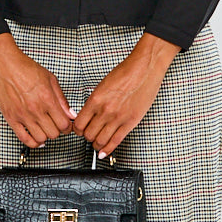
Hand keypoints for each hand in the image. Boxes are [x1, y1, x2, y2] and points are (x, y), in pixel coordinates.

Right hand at [0, 32, 74, 147]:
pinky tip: (36, 138)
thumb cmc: (25, 69)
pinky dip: (32, 142)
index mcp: (47, 99)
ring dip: (45, 136)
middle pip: (54, 133)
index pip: (64, 124)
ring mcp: (23, 116)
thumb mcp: (50, 79)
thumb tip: (71, 113)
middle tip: (56, 125)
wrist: (4, 65)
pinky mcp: (11, 118)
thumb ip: (62, 99)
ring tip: (45, 129)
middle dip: (58, 131)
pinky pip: (24, 138)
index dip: (68, 127)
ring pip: (41, 138)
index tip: (66, 125)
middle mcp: (35, 109)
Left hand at [73, 32, 179, 154]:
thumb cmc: (126, 73)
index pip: (79, 124)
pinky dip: (108, 149)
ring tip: (96, 143)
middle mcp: (105, 110)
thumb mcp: (103, 85)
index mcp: (95, 99)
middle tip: (88, 136)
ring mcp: (118, 118)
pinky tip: (104, 152)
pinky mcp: (130, 122)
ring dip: (96, 144)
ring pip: (100, 140)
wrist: (144, 69)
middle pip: (88, 134)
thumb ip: (95, 101)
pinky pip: (116, 141)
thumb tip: (89, 114)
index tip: (79, 130)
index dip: (77, 130)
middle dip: (86, 137)